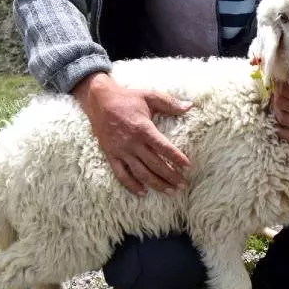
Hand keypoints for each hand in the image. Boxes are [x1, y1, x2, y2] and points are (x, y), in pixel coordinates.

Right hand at [72, 72, 191, 195]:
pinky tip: (142, 192)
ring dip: (156, 184)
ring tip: (170, 192)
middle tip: (183, 185)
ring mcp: (121, 151)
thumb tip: (189, 106)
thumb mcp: (150, 96)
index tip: (188, 167)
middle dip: (171, 176)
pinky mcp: (111, 155)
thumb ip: (170, 103)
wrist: (99, 100)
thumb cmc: (127, 98)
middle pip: (155, 164)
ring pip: (141, 173)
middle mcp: (133, 143)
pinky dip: (131, 185)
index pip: (164, 147)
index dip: (177, 158)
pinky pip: (121, 174)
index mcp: (143, 128)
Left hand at [273, 48, 288, 141]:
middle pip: (281, 104)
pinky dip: (283, 130)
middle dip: (280, 93)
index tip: (285, 76)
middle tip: (284, 85)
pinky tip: (278, 124)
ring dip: (280, 106)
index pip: (284, 91)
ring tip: (286, 96)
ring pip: (282, 117)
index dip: (282, 82)